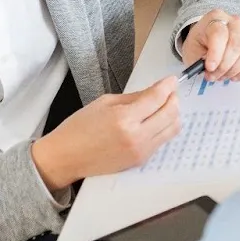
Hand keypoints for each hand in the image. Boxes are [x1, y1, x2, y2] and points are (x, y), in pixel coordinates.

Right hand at [31, 78, 181, 190]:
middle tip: (169, 92)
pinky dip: (164, 128)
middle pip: (171, 113)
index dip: (168, 86)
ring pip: (173, 128)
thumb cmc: (79, 128)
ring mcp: (141, 151)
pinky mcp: (141, 160)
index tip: (172, 80)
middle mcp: (136, 136)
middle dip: (174, 99)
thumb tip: (157, 90)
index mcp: (124, 118)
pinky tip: (155, 121)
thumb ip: (134, 97)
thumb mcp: (104, 103)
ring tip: (163, 106)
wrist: (65, 158)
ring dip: (173, 114)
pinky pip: (163, 140)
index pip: (157, 98)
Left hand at [180, 9, 239, 81]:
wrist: (210, 38)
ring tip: (221, 76)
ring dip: (234, 70)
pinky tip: (233, 76)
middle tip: (212, 76)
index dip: (216, 53)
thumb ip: (198, 58)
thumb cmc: (200, 43)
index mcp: (216, 18)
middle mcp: (235, 22)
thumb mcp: (192, 49)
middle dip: (223, 66)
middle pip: (236, 46)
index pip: (220, 34)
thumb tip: (211, 69)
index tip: (209, 68)